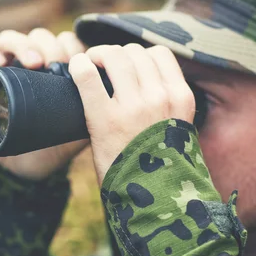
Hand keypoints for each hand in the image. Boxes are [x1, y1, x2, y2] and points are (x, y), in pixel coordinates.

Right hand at [0, 28, 88, 180]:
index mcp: (52, 70)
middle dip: (48, 45)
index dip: (71, 44)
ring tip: (32, 62)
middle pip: (37, 36)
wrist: (17, 169)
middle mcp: (25, 63)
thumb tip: (117, 101)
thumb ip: (94, 114)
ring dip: (21, 44)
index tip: (79, 60)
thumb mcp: (75, 130)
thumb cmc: (49, 146)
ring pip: (8, 39)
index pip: (63, 42)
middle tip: (54, 63)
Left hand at [68, 44, 195, 184]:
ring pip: (113, 56)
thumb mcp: (177, 131)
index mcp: (180, 98)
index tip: (124, 66)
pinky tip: (75, 69)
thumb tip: (143, 82)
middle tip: (100, 66)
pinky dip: (78, 66)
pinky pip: (87, 76)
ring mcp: (133, 107)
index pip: (159, 54)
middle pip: (133, 53)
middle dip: (114, 55)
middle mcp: (160, 98)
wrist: (152, 203)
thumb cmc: (160, 169)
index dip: (138, 55)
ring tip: (88, 65)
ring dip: (96, 55)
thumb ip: (167, 105)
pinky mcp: (105, 119)